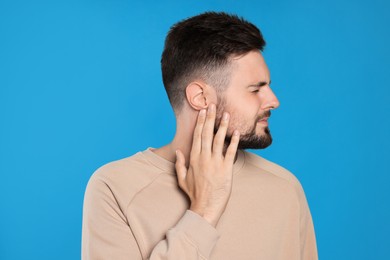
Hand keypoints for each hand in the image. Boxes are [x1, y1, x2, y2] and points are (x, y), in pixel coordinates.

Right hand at [175, 104, 239, 226]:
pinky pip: (230, 152)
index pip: (197, 136)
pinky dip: (234, 142)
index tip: (202, 112)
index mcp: (193, 158)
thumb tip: (178, 151)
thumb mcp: (182, 178)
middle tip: (213, 105)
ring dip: (222, 126)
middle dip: (210, 118)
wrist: (205, 207)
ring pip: (219, 140)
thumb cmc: (194, 194)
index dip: (200, 122)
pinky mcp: (226, 169)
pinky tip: (237, 132)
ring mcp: (215, 163)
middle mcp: (204, 157)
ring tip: (226, 114)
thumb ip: (180, 163)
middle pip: (207, 134)